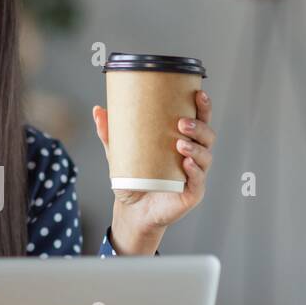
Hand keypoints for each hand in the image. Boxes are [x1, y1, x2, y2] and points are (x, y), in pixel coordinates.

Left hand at [91, 89, 214, 251]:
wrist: (132, 211)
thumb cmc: (133, 179)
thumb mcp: (119, 154)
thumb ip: (110, 133)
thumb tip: (97, 110)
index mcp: (183, 141)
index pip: (199, 120)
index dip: (203, 107)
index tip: (198, 93)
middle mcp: (194, 156)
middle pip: (207, 136)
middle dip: (199, 126)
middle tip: (181, 122)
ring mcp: (195, 175)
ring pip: (206, 157)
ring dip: (196, 147)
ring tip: (180, 143)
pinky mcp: (192, 193)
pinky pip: (198, 180)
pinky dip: (195, 171)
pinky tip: (186, 163)